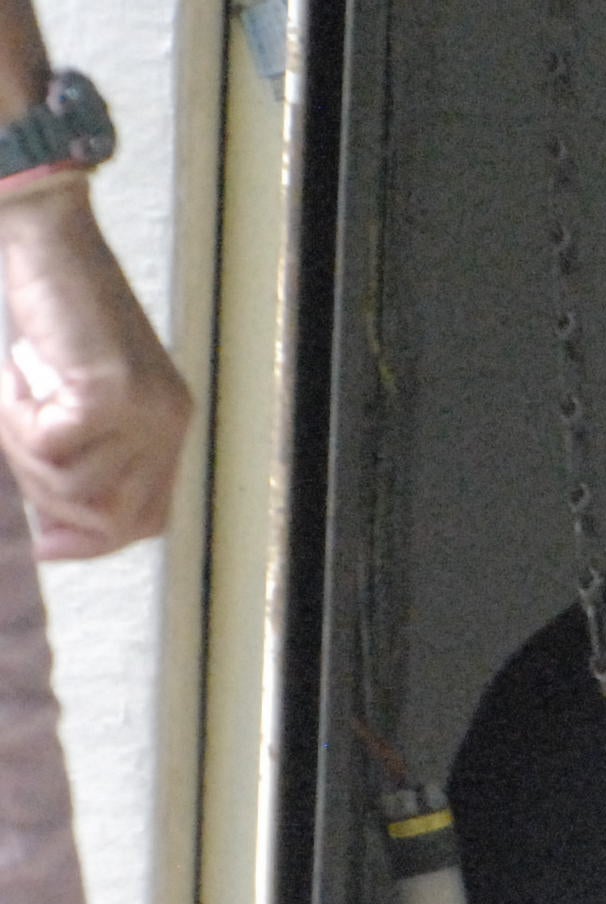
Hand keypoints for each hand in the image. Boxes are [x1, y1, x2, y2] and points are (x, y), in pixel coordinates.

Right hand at [0, 190, 191, 556]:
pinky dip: (13, 417)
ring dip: (22, 450)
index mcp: (168, 426)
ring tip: (13, 393)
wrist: (46, 237)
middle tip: (15, 437)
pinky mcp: (109, 394)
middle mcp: (168, 422)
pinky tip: (13, 371)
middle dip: (47, 498)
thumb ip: (80, 455)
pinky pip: (46, 445)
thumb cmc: (47, 310)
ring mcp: (145, 411)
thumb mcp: (72, 395)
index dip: (95, 542)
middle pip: (110, 518)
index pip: (147, 520)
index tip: (46, 543)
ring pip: (72, 488)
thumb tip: (56, 536)